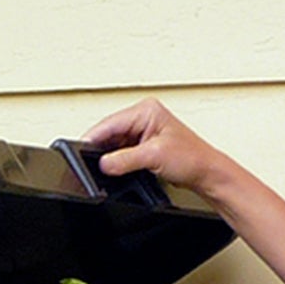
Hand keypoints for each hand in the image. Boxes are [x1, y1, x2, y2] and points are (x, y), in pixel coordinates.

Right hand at [84, 98, 218, 193]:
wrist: (206, 173)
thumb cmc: (192, 157)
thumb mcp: (154, 156)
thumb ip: (125, 159)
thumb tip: (104, 163)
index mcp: (146, 110)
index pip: (110, 123)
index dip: (93, 138)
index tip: (79, 152)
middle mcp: (144, 117)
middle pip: (109, 133)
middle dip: (101, 150)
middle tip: (93, 166)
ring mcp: (143, 131)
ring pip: (113, 144)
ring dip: (110, 158)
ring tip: (110, 170)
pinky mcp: (144, 146)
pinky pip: (121, 153)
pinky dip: (118, 163)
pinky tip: (118, 170)